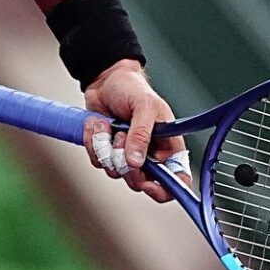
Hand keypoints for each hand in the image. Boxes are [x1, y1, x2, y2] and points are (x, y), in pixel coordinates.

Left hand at [83, 59, 186, 202]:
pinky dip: (93, 142)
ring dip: (107, 147)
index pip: (176, 181)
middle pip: (139, 182)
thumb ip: (142, 134)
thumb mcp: (144, 106)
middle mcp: (149, 156)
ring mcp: (126, 155)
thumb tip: (135, 162)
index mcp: (167, 147)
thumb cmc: (132, 88)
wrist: (105, 79)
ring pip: (115, 172)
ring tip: (110, 125)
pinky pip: (97, 160)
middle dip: (124, 163)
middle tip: (120, 139)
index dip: (163, 190)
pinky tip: (98, 124)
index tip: (147, 183)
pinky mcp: (107, 151)